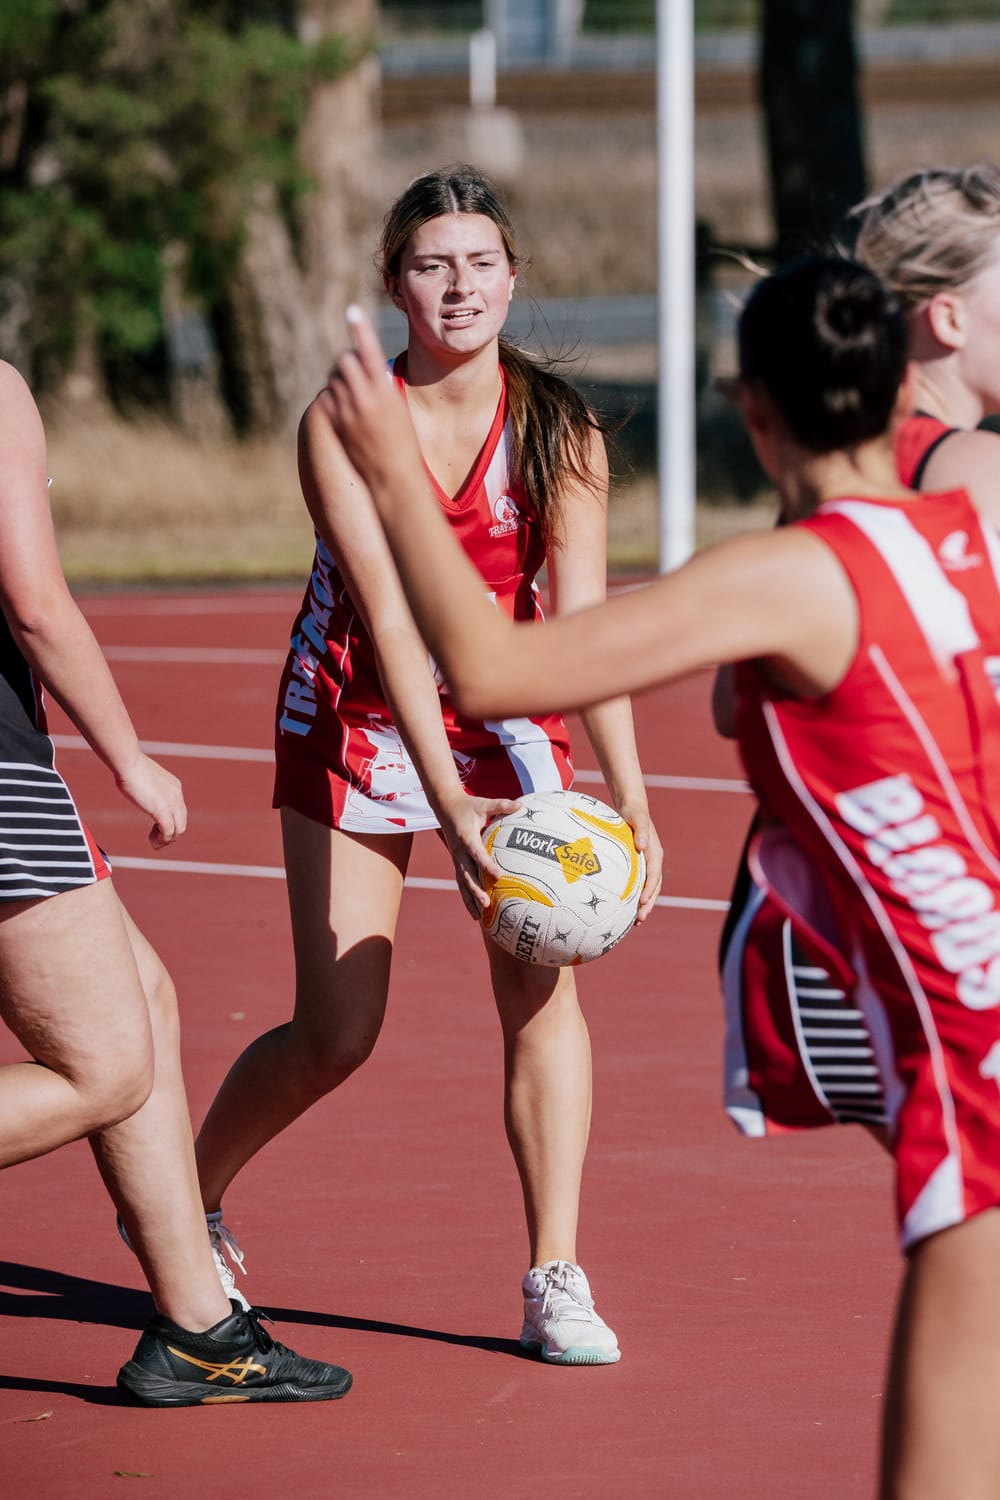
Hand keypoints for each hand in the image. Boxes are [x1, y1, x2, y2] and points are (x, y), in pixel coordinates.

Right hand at [114, 752, 187, 849]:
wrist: (129, 763)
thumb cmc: (129, 767)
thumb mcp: (143, 777)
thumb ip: (146, 785)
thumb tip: (135, 786)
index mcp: (174, 786)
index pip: (180, 810)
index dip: (170, 822)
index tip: (155, 827)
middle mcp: (177, 795)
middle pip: (182, 822)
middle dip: (171, 834)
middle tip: (156, 840)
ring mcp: (172, 803)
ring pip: (178, 830)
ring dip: (167, 840)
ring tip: (154, 843)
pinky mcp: (163, 811)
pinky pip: (168, 832)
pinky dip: (162, 840)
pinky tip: (153, 842)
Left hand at [317, 306, 417, 486]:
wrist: (393, 477)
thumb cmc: (404, 444)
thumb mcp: (400, 410)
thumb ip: (384, 388)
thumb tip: (372, 371)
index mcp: (385, 391)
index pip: (369, 351)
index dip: (360, 329)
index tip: (353, 311)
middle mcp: (364, 397)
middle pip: (346, 361)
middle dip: (350, 361)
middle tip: (358, 370)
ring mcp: (347, 411)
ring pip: (334, 378)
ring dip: (342, 378)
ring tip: (354, 392)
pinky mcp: (337, 424)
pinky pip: (327, 398)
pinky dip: (333, 396)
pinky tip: (344, 406)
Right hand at [438, 791, 521, 919]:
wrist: (445, 807)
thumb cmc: (468, 805)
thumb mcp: (484, 803)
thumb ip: (502, 805)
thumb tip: (520, 805)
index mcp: (466, 837)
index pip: (477, 853)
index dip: (487, 865)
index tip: (498, 876)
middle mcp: (459, 851)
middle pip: (466, 874)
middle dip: (475, 891)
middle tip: (486, 904)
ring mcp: (456, 859)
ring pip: (462, 883)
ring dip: (469, 900)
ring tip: (478, 917)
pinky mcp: (457, 863)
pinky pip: (462, 882)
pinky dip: (467, 897)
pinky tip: (475, 912)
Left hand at [618, 798, 662, 922]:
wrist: (633, 808)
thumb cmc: (633, 812)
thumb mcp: (636, 818)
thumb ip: (640, 831)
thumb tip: (642, 845)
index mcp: (655, 853)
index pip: (654, 875)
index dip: (649, 890)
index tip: (642, 902)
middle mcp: (653, 861)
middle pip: (654, 887)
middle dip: (648, 904)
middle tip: (639, 919)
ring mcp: (647, 864)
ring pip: (648, 889)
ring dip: (644, 905)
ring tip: (636, 921)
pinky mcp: (639, 865)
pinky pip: (639, 883)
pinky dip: (635, 896)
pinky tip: (623, 907)